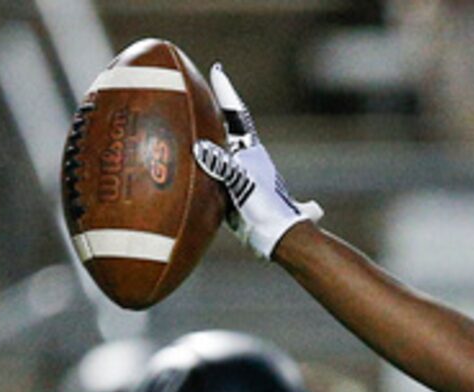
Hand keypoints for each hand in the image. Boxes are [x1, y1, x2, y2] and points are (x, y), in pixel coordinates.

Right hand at [192, 63, 320, 258]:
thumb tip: (201, 148)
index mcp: (252, 153)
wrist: (281, 239)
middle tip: (201, 89)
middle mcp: (247, 162)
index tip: (217, 70)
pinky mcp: (234, 197)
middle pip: (228, 130)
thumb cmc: (267, 211)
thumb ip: (223, 166)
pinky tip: (192, 168)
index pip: (237, 115)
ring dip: (208, 139)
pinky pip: (213, 177)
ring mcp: (241, 179)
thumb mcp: (243, 185)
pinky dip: (203, 170)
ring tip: (192, 123)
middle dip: (215, 111)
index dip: (226, 93)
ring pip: (220, 153)